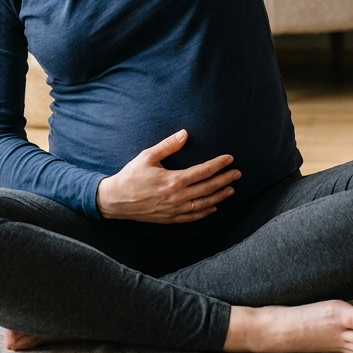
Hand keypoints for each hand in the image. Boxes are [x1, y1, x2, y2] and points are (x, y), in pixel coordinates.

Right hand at [97, 130, 240, 223]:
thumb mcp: (147, 156)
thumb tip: (185, 134)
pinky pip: (193, 217)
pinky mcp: (170, 218)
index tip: (229, 159)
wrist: (115, 201)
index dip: (218, 165)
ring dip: (220, 196)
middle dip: (225, 180)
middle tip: (237, 174)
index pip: (203, 171)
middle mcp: (177, 197)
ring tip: (231, 189)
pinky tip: (214, 207)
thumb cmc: (131, 176)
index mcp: (173, 180)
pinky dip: (206, 212)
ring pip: (204, 204)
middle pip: (208, 188)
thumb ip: (168, 145)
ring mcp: (175, 210)